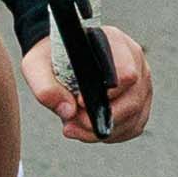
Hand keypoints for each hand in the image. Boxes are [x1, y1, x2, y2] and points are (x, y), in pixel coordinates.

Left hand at [26, 8, 155, 143]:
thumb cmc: (50, 59)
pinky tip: (90, 131)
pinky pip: (134, 126)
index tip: (80, 102)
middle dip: (102, 119)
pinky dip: (112, 134)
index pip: (126, 72)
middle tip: (72, 123)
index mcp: (113, 42)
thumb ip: (45, 87)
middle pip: (133, 100)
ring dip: (104, 130)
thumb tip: (68, 111)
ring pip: (134, 116)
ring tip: (76, 128)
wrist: (58, 58)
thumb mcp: (35, 66)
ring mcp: (142, 80)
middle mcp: (134, 59)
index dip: (106, 94)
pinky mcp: (141, 100)